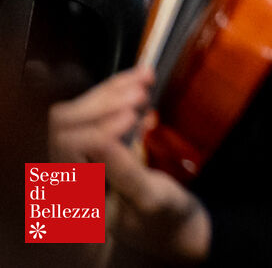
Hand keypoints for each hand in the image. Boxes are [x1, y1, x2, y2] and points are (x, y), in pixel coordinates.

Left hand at [49, 67, 211, 260]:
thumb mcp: (151, 199)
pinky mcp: (97, 145)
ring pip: (79, 113)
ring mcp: (81, 159)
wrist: (176, 223)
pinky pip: (96, 112)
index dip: (97, 125)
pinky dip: (117, 92)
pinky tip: (141, 80)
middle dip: (104, 101)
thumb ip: (124, 172)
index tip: (136, 114)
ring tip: (146, 76)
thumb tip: (99, 140)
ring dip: (111, 91)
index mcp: (78, 196)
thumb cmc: (165, 216)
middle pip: (68, 125)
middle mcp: (70, 176)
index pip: (68, 148)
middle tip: (143, 88)